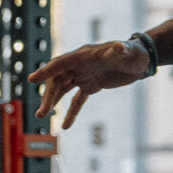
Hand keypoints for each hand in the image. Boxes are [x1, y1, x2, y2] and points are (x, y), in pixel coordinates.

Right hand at [29, 39, 151, 128]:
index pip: (61, 63)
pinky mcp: (92, 86)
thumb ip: (121, 51)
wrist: (140, 60)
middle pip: (58, 79)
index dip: (47, 71)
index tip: (33, 79)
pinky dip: (71, 112)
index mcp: (84, 55)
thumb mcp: (128, 52)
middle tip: (42, 111)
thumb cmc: (133, 52)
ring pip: (63, 89)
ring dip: (53, 102)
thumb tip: (120, 47)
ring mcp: (84, 75)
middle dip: (49, 95)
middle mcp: (80, 65)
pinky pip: (77, 100)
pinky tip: (65, 125)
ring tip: (42, 116)